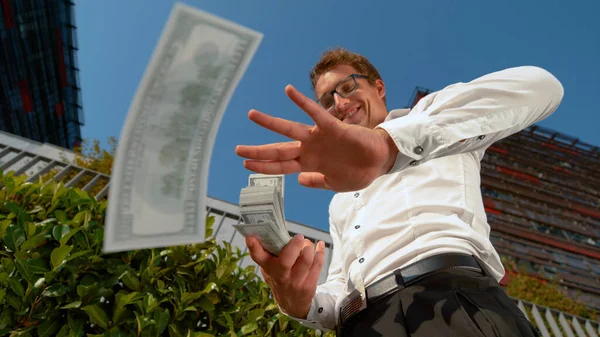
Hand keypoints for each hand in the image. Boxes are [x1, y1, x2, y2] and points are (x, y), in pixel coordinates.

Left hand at [235, 85, 398, 191]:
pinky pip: (314, 113)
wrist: (380, 161)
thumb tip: (299, 181)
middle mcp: (310, 149)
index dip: (264, 166)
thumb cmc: (359, 171)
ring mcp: (318, 138)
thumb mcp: (335, 184)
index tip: (246, 165)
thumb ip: (317, 182)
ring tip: (251, 115)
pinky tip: (289, 91)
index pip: (281, 165)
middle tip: (237, 149)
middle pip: (278, 150)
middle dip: (258, 151)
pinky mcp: (331, 128)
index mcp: (310, 163)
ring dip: (270, 123)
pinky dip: (302, 102)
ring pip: (289, 129)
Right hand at [246, 234, 324, 318]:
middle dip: (294, 245)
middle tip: (299, 238)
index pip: (258, 258)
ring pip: (306, 260)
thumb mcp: (270, 270)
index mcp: (268, 268)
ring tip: (307, 244)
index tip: (251, 237)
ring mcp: (296, 281)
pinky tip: (319, 245)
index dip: (254, 247)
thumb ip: (271, 255)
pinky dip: (320, 251)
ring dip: (309, 247)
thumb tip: (272, 233)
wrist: (293, 304)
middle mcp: (281, 276)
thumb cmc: (280, 278)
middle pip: (286, 260)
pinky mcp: (309, 284)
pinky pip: (318, 264)